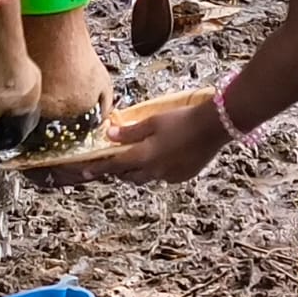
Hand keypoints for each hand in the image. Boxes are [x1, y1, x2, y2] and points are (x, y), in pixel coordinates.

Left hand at [29, 102, 228, 187]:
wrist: (213, 127)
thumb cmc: (180, 119)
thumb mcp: (152, 121)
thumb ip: (130, 131)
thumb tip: (109, 135)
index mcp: (144, 157)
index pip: (114, 166)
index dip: (98, 168)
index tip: (85, 171)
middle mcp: (154, 171)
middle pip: (129, 175)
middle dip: (119, 169)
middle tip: (115, 160)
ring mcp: (169, 176)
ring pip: (146, 177)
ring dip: (138, 170)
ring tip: (138, 157)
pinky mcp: (182, 176)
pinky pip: (163, 176)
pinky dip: (157, 169)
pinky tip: (163, 155)